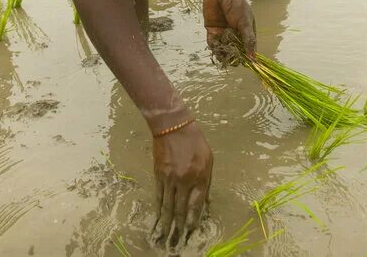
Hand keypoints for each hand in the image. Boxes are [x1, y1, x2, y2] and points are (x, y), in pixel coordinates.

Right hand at [152, 120, 211, 246]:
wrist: (173, 125)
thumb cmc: (194, 141)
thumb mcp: (208, 159)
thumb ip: (206, 182)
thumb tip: (204, 202)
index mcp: (199, 176)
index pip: (196, 205)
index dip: (192, 220)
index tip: (190, 231)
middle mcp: (184, 180)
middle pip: (180, 208)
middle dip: (178, 226)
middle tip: (176, 240)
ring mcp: (169, 178)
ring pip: (167, 205)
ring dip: (166, 222)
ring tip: (165, 236)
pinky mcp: (158, 175)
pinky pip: (158, 196)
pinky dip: (158, 209)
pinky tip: (158, 218)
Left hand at [203, 0, 256, 63]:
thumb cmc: (237, 5)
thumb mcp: (245, 22)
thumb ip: (248, 39)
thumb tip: (253, 58)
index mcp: (246, 33)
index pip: (248, 49)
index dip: (247, 57)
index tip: (246, 63)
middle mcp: (235, 35)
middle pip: (235, 51)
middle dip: (235, 56)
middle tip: (234, 57)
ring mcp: (224, 34)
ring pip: (224, 50)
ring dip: (224, 54)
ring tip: (225, 54)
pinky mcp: (213, 32)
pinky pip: (213, 44)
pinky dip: (215, 48)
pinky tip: (217, 49)